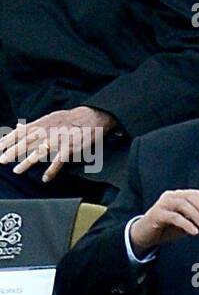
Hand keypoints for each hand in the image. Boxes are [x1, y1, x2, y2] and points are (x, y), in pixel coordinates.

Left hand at [0, 106, 116, 181]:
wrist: (94, 116)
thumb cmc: (70, 119)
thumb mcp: (50, 118)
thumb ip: (33, 125)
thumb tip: (17, 127)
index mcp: (42, 123)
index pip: (21, 132)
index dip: (8, 140)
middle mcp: (49, 130)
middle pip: (28, 141)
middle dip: (14, 151)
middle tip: (2, 160)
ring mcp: (60, 139)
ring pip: (41, 151)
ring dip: (28, 161)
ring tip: (17, 170)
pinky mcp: (71, 147)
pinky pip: (60, 161)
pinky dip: (52, 170)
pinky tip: (45, 178)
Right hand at [128, 189, 198, 255]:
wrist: (143, 236)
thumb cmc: (164, 228)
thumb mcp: (185, 226)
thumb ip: (198, 223)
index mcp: (177, 196)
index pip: (195, 193)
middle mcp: (170, 197)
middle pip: (190, 197)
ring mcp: (162, 204)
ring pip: (183, 205)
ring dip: (195, 215)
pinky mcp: (156, 214)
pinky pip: (174, 217)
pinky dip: (186, 224)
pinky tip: (193, 231)